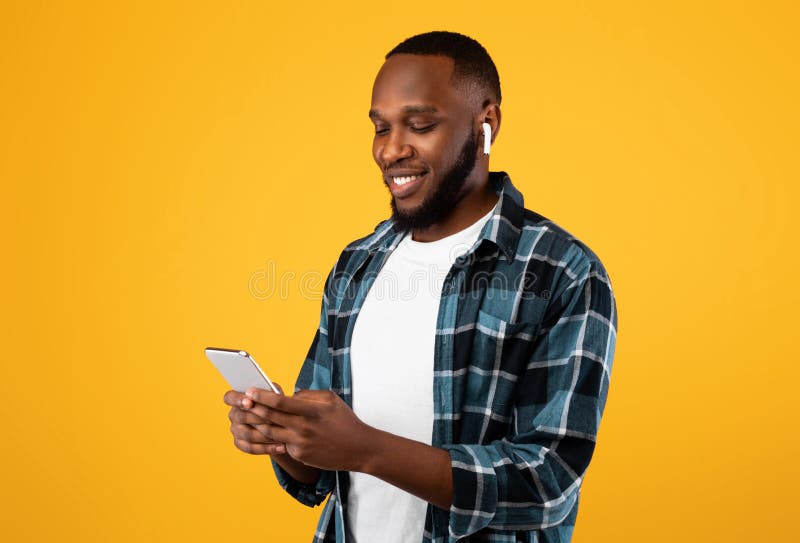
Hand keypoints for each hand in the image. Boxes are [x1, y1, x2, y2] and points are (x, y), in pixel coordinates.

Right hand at [223, 384, 286, 455]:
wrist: (280, 421)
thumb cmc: (276, 404)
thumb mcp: (275, 394)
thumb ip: (270, 393)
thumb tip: (271, 395)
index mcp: (237, 398)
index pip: (230, 397)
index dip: (237, 400)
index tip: (249, 403)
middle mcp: (234, 414)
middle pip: (241, 417)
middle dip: (259, 419)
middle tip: (274, 420)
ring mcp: (235, 430)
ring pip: (248, 434)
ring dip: (266, 435)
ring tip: (282, 435)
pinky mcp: (240, 443)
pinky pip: (251, 448)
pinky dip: (268, 448)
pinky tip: (282, 447)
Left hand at [245, 388, 375, 471]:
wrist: (359, 448)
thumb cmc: (345, 420)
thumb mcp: (330, 399)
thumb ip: (308, 395)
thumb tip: (288, 396)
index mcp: (311, 411)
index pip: (279, 402)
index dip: (262, 396)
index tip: (250, 390)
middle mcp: (303, 428)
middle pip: (270, 417)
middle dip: (253, 408)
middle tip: (242, 401)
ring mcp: (300, 444)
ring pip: (270, 432)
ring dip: (258, 423)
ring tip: (249, 415)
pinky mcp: (300, 455)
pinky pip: (282, 444)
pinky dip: (274, 436)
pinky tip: (267, 430)